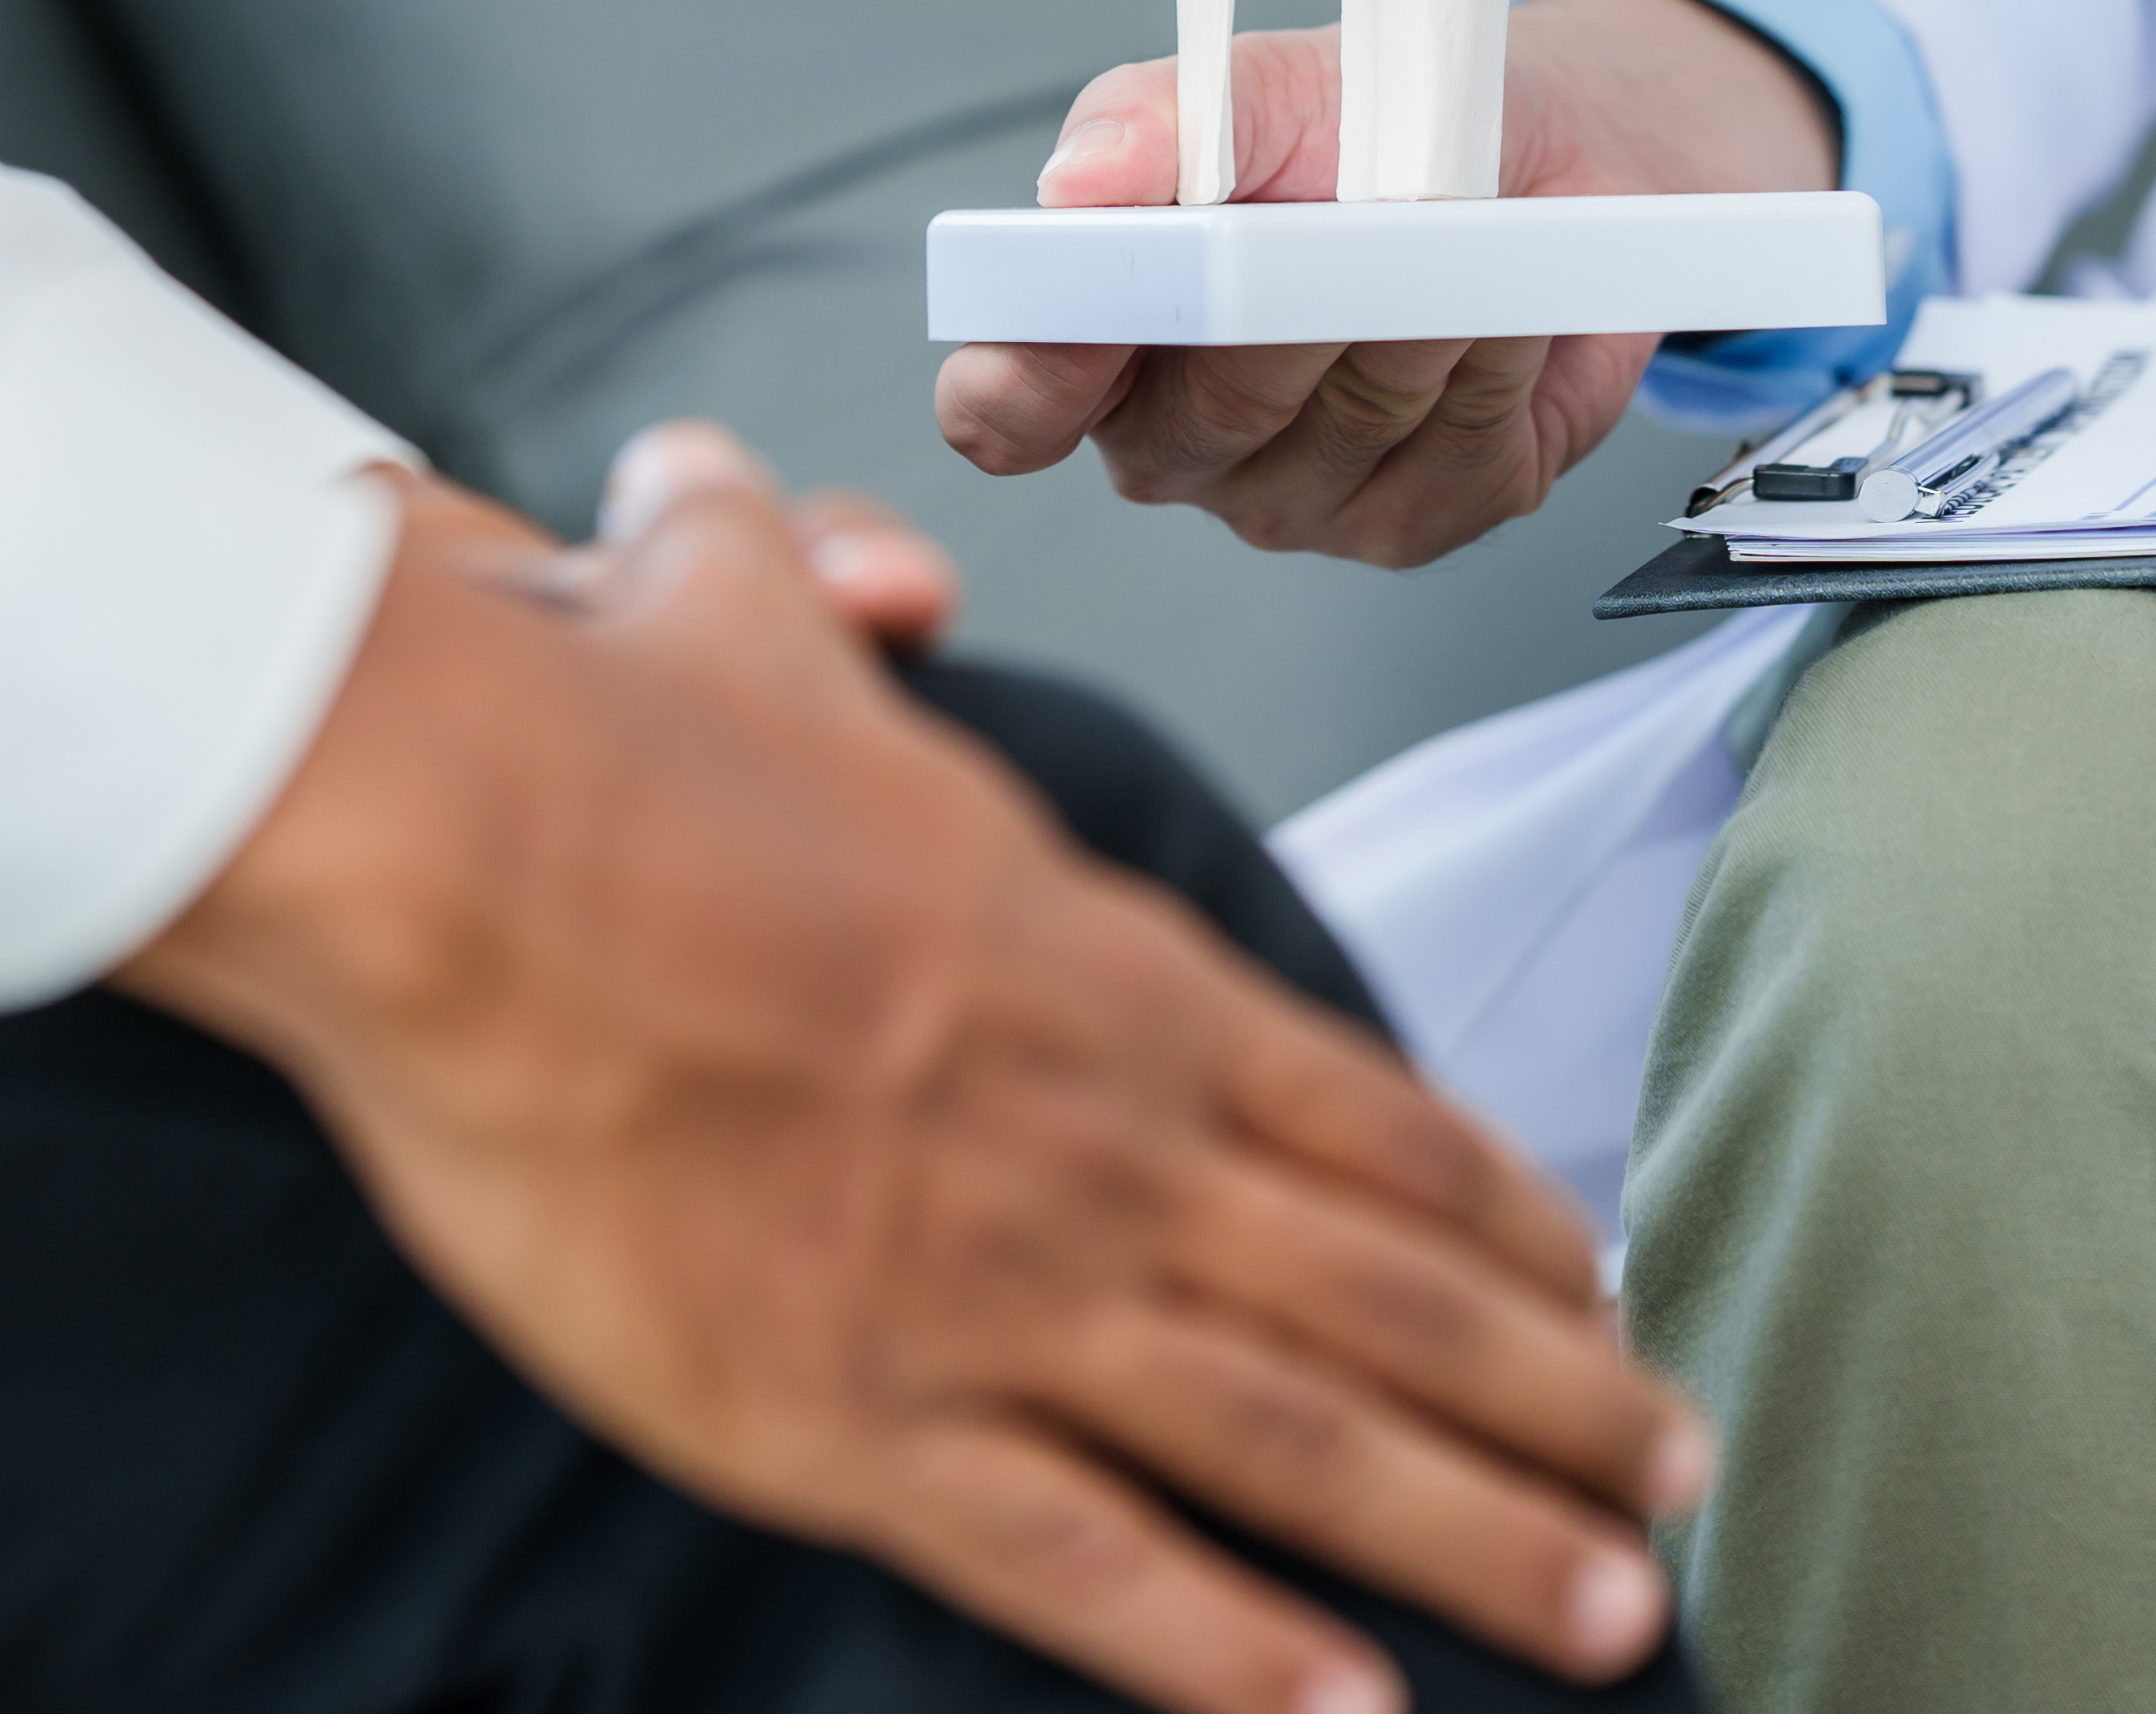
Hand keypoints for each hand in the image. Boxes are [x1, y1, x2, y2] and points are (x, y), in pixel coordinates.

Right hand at [120, 427, 1702, 1713]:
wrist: (468, 844)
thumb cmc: (603, 739)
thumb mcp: (746, 602)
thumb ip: (831, 576)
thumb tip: (865, 558)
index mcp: (1103, 972)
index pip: (1366, 1116)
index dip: (1502, 1211)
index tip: (1599, 1275)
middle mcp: (1101, 1139)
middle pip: (1391, 1294)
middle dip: (1562, 1396)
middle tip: (1687, 1471)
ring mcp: (995, 1290)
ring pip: (1295, 1438)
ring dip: (1478, 1533)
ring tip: (1611, 1613)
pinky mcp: (854, 1415)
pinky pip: (1080, 1558)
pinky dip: (1228, 1649)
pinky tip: (1345, 1710)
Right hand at [933, 0, 1836, 566]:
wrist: (1538, 152)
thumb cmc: (1370, 127)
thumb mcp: (1260, 88)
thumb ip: (1158, 122)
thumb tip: (1078, 180)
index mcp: (1096, 344)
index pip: (1007, 412)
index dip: (1031, 380)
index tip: (1087, 319)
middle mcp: (1182, 444)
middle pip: (1203, 418)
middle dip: (1288, 305)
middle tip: (1351, 216)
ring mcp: (1297, 502)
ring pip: (1347, 425)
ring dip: (1417, 306)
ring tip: (1446, 231)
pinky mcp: (1419, 524)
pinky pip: (1459, 455)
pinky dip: (1497, 355)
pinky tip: (1500, 304)